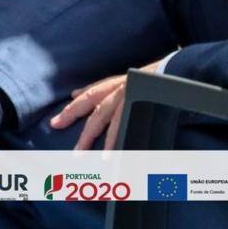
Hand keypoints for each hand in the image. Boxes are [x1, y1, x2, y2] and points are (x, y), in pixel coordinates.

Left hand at [51, 56, 169, 150]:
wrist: (173, 71)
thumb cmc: (147, 78)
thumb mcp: (119, 80)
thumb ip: (97, 89)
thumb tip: (74, 93)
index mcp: (113, 85)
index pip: (88, 97)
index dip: (71, 110)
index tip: (56, 123)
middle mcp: (120, 90)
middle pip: (98, 112)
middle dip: (84, 131)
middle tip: (73, 148)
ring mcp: (134, 97)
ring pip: (115, 121)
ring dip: (107, 141)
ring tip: (99, 157)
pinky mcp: (146, 105)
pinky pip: (134, 124)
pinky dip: (127, 138)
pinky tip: (121, 151)